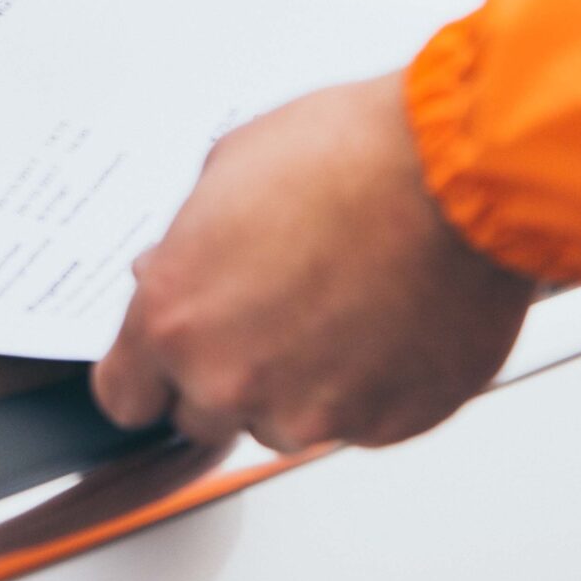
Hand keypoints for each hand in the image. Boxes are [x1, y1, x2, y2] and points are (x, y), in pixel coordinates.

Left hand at [91, 72, 532, 452]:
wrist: (455, 173)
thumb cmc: (349, 155)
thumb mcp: (228, 171)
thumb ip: (185, 245)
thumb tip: (170, 268)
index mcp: (175, 318)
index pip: (124, 396)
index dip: (148, 374)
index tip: (164, 363)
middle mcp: (232, 380)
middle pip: (201, 416)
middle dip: (226, 372)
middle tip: (271, 311)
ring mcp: (311, 412)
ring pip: (283, 423)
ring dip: (298, 383)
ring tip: (340, 306)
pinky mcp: (384, 426)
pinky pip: (357, 421)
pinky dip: (366, 386)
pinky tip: (385, 320)